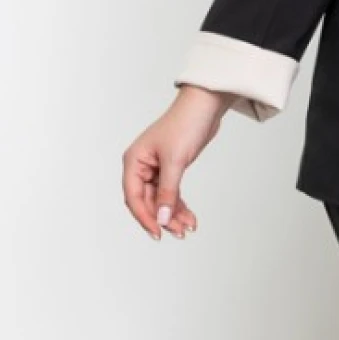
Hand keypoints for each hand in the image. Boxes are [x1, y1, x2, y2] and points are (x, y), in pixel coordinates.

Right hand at [122, 85, 229, 240]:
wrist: (204, 107)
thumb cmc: (185, 125)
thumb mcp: (175, 162)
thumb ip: (167, 192)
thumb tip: (162, 217)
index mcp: (134, 161)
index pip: (134, 197)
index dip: (145, 217)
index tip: (158, 232)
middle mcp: (141, 166)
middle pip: (147, 201)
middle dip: (163, 218)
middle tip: (180, 233)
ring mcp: (156, 168)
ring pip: (160, 199)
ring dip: (173, 214)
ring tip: (188, 228)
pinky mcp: (170, 168)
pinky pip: (171, 193)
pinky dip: (179, 205)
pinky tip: (190, 217)